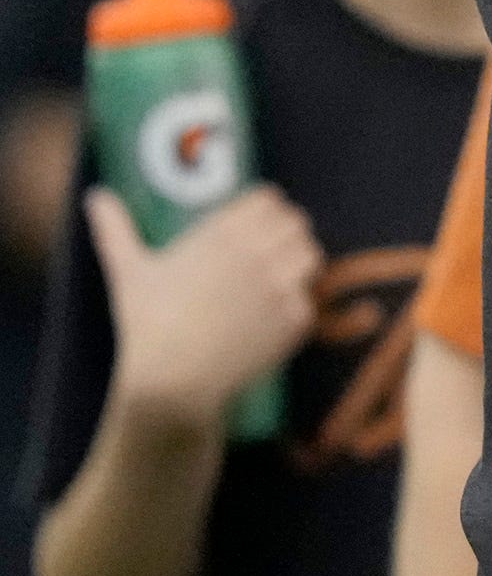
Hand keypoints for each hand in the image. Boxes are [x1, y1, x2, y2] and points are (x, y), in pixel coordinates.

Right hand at [88, 186, 318, 427]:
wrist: (173, 379)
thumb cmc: (146, 324)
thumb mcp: (128, 270)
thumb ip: (115, 229)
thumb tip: (96, 197)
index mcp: (223, 233)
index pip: (269, 199)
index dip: (265, 208)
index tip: (258, 220)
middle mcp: (259, 253)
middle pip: (296, 223)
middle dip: (285, 232)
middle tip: (272, 248)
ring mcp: (282, 285)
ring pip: (311, 255)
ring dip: (299, 262)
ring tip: (280, 276)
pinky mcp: (297, 318)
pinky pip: (310, 300)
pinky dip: (296, 305)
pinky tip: (274, 315)